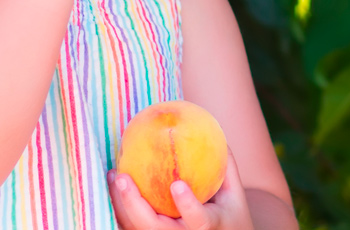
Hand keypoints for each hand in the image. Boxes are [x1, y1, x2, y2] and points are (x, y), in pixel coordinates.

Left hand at [108, 150, 253, 229]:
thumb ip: (225, 166)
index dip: (187, 204)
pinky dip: (121, 207)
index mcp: (208, 227)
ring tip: (114, 175)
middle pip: (153, 228)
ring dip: (120, 204)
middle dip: (134, 204)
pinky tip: (116, 184)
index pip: (197, 220)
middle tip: (122, 177)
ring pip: (137, 228)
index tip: (177, 185)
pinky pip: (133, 226)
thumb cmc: (231, 217)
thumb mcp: (234, 195)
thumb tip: (213, 130)